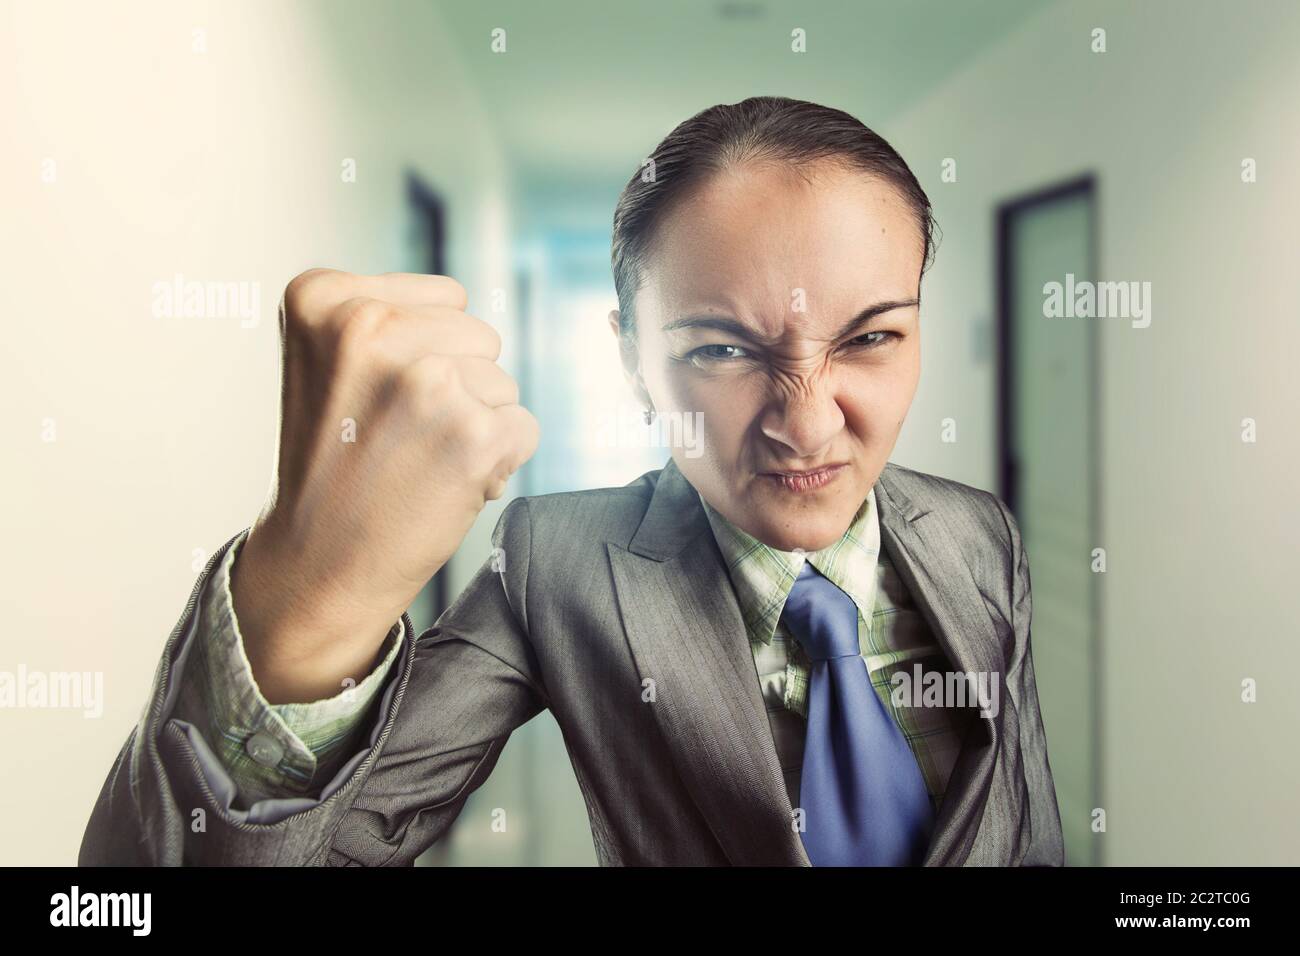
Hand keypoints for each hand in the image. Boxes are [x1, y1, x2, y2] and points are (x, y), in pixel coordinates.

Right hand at [231, 270, 538, 702]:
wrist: (318, 563)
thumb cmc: (333, 463)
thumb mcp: (328, 361)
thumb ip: (387, 318)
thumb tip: (475, 321)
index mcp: (324, 298)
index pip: (445, 297)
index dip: (427, 354)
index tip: (376, 397)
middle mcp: (369, 328)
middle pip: (480, 335)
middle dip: (458, 385)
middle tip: (401, 435)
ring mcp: (424, 381)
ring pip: (503, 382)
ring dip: (477, 423)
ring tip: (418, 460)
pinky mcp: (472, 434)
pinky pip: (524, 427)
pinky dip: (500, 460)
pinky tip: (446, 484)